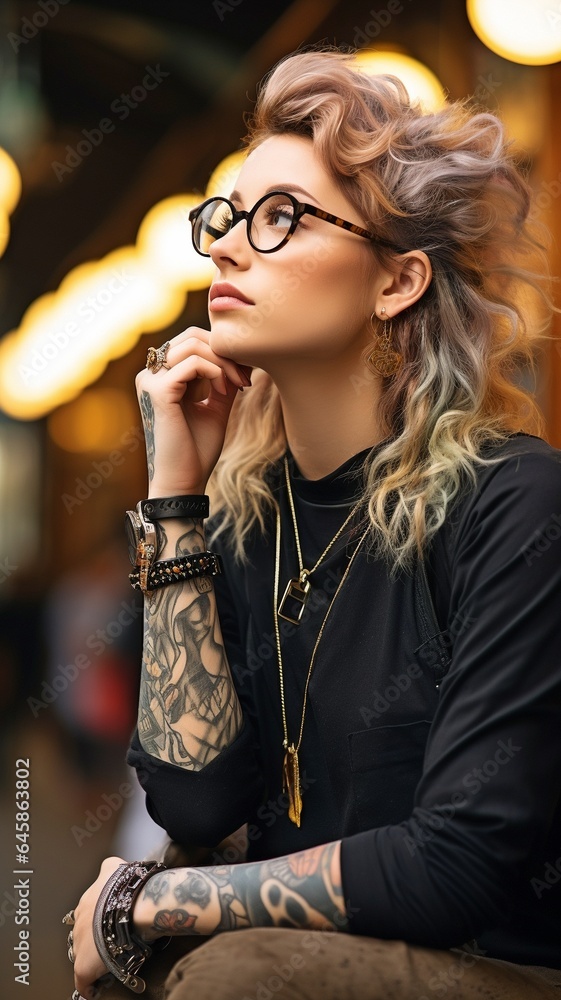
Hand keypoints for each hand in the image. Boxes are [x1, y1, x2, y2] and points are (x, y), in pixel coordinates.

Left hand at [72, 856, 125, 998]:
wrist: (132, 906)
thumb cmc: (128, 888)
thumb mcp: (115, 867)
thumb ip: (110, 867)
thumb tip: (112, 864)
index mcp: (86, 902)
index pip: (89, 913)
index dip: (99, 921)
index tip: (107, 925)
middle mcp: (79, 922)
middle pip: (84, 933)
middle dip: (95, 938)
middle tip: (110, 943)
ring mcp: (79, 944)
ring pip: (83, 954)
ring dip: (94, 956)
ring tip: (108, 962)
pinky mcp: (84, 966)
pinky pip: (83, 981)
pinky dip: (89, 985)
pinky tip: (95, 987)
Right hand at [136, 327, 251, 494]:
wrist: (184, 482)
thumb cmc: (197, 450)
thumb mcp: (216, 407)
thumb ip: (223, 380)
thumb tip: (241, 354)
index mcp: (161, 377)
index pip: (192, 341)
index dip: (222, 350)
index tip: (244, 375)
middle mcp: (151, 375)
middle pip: (191, 336)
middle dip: (224, 352)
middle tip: (244, 378)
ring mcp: (151, 381)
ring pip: (193, 344)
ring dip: (223, 362)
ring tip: (236, 385)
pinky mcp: (158, 392)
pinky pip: (192, 363)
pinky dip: (216, 372)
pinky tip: (224, 392)